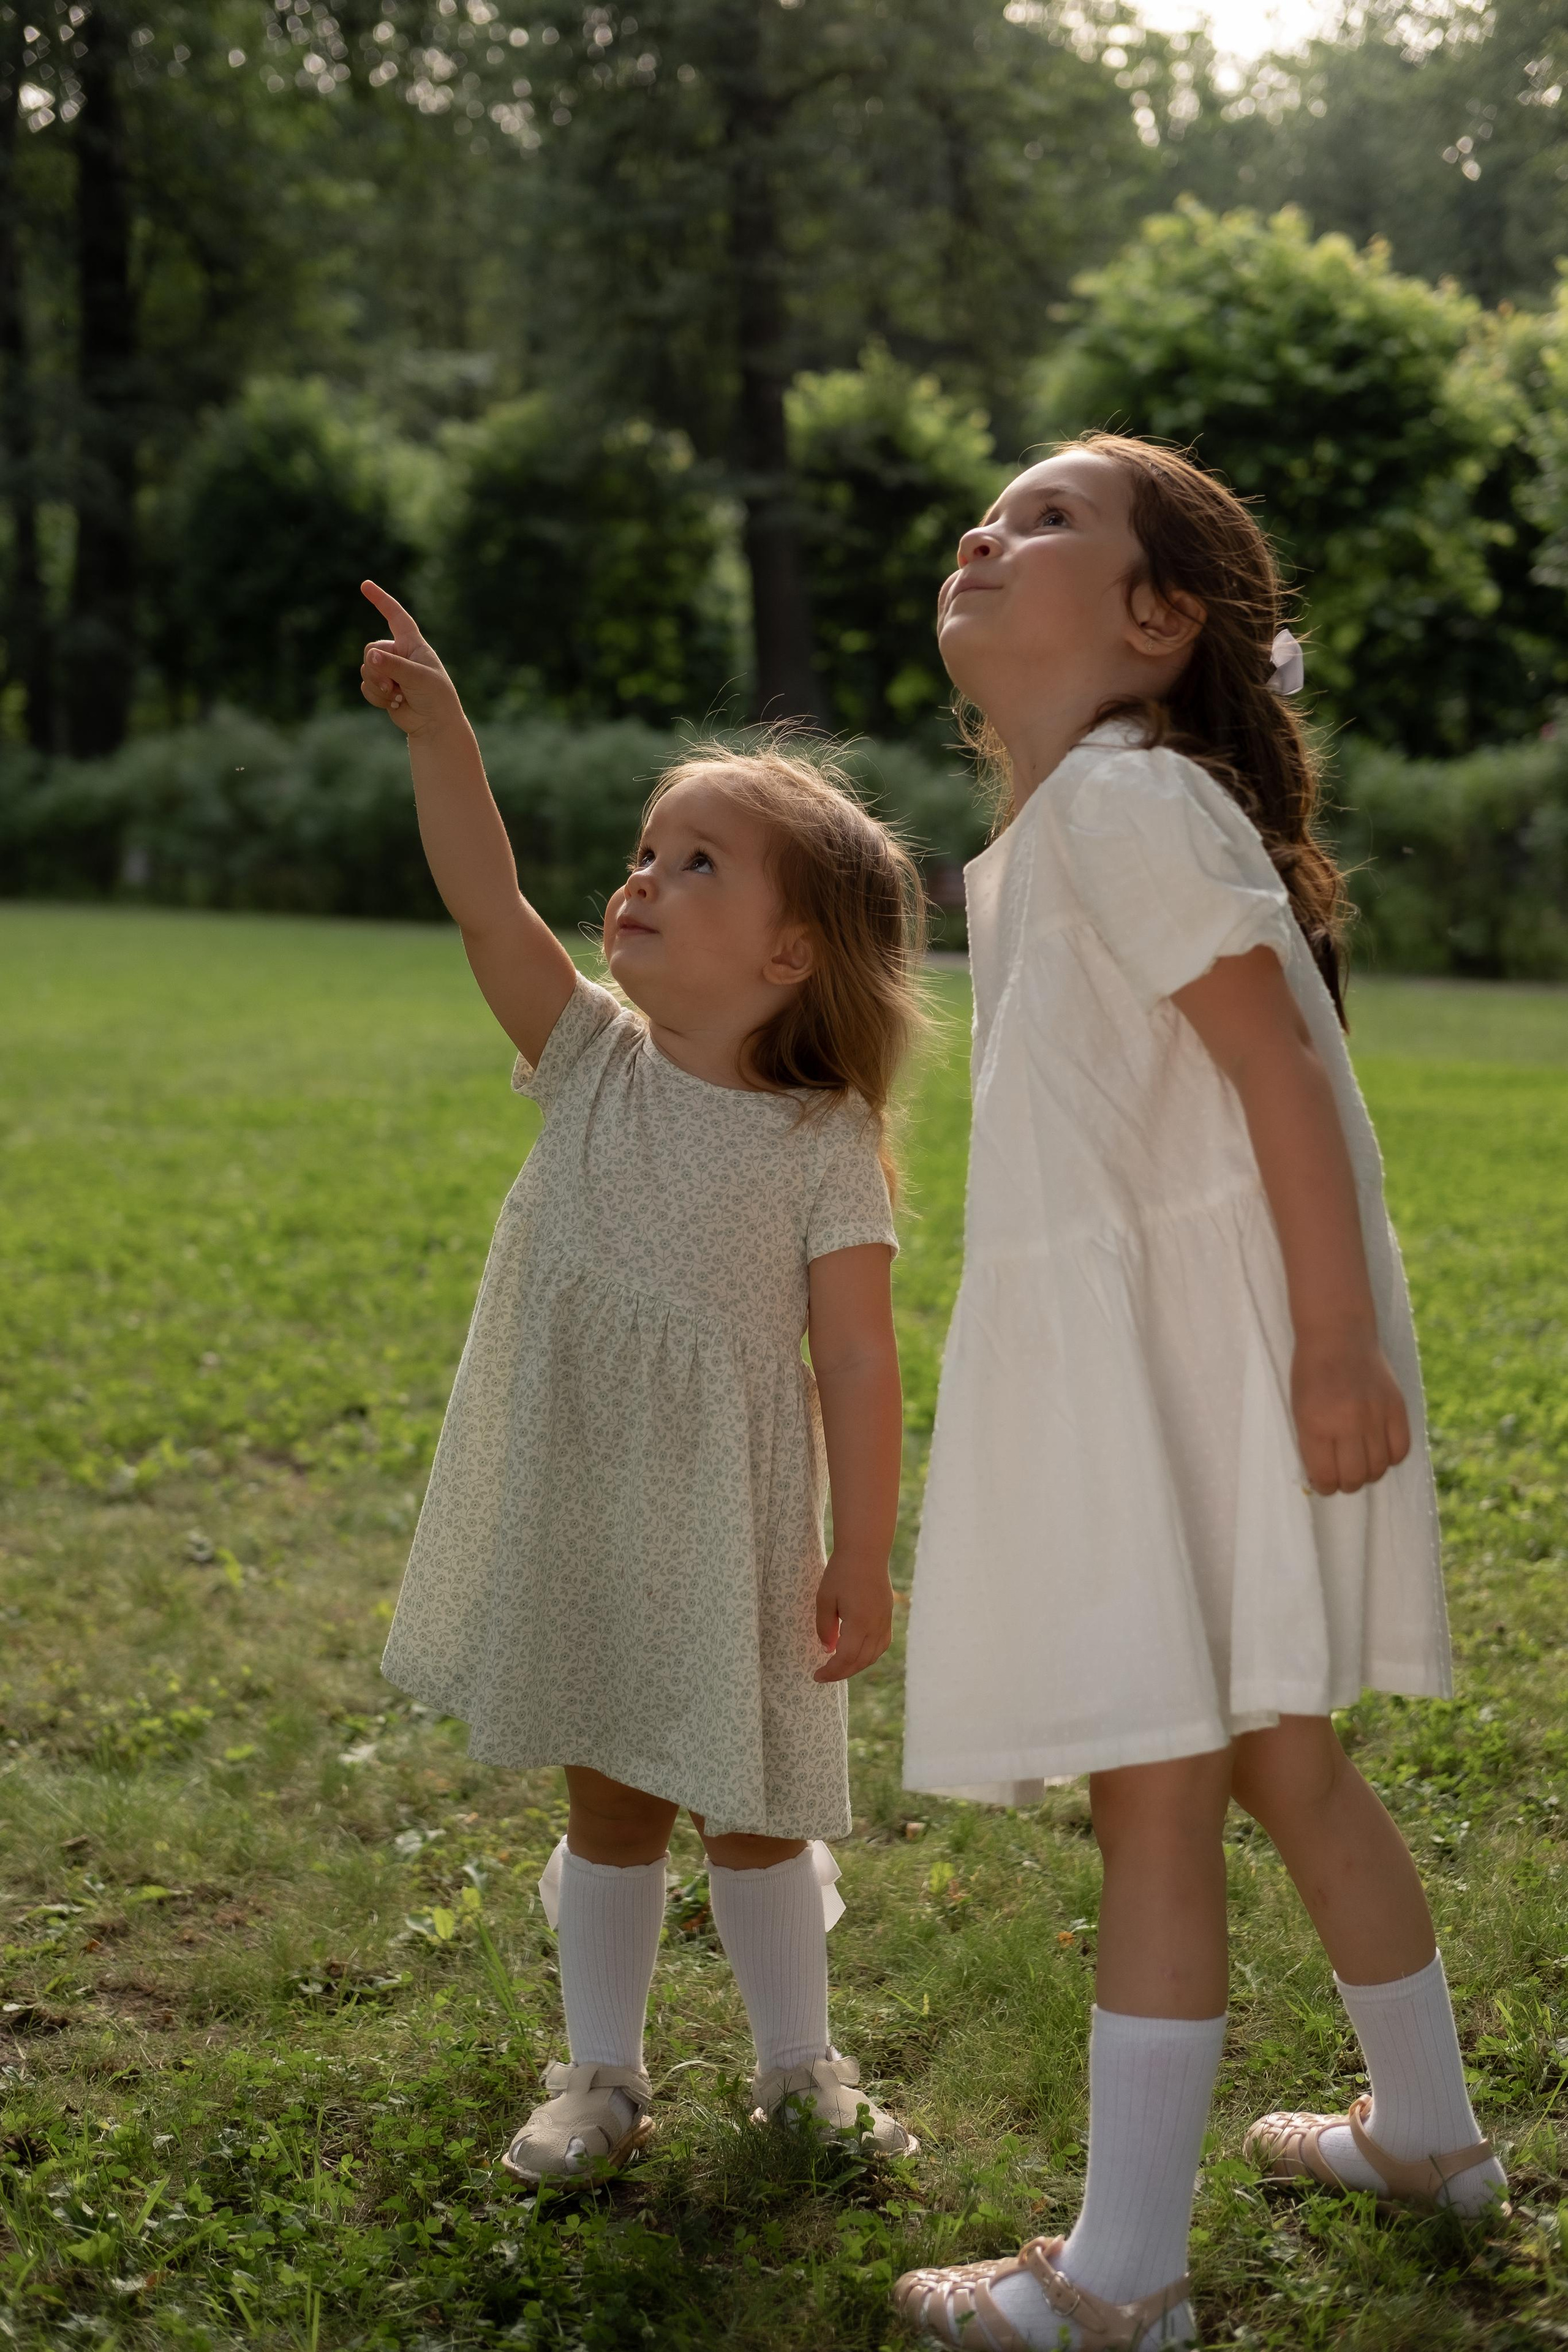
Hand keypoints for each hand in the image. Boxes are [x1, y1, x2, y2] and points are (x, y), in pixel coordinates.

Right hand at [359, 580, 462, 737]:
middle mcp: (399, 654)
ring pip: (366, 669)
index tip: (365, 585)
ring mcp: (389, 671)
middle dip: (377, 669)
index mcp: (413, 644)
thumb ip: (393, 666)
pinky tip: (394, 704)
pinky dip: (376, 697)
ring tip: (397, 696)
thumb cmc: (435, 697)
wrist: (434, 725)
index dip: (381, 600)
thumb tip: (369, 657)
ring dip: (378, 686)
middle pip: (371, 650)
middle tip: (393, 686)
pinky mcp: (382, 688)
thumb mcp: (418, 678)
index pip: (396, 616)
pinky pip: (365, 687)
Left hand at [813, 1551, 893, 1682]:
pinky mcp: (887, 1615)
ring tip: (838, 1667)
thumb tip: (828, 1649)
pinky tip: (858, 1654)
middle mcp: (875, 1626)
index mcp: (859, 1623)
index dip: (831, 1672)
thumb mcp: (824, 1598)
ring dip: (855, 1666)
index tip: (816, 1676)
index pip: (845, 1658)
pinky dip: (869, 1655)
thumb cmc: (841, 1571)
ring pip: (873, 1655)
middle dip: (841, 1673)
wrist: (866, 1551)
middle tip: (824, 1675)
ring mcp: (884, 1621)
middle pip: (860, 1661)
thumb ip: (825, 1627)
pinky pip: (882, 1644)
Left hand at [1291, 1327, 1411, 1494]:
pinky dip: (1390, 1458)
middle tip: (1342, 1476)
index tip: (1324, 1484)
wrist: (1339, 1335)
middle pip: (1355, 1477)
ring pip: (1379, 1468)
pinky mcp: (1397, 1407)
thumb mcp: (1300, 1409)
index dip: (1325, 1487)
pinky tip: (1379, 1451)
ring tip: (1360, 1463)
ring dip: (1369, 1473)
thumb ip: (1312, 1444)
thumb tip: (1325, 1478)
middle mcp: (1348, 1423)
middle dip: (1346, 1484)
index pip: (1326, 1476)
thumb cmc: (1312, 1373)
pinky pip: (1401, 1450)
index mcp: (1316, 1424)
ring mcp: (1375, 1415)